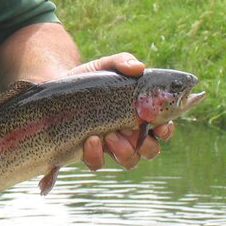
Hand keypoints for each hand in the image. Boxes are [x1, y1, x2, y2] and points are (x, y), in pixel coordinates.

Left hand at [68, 52, 174, 170]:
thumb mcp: (105, 66)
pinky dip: (96, 156)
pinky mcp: (89, 152)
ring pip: (129, 161)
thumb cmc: (90, 79)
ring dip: (124, 151)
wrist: (58, 88)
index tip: (161, 125)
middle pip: (151, 150)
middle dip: (146, 145)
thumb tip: (138, 67)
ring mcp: (110, 145)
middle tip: (130, 130)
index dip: (166, 130)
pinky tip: (91, 140)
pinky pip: (98, 164)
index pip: (163, 128)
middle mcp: (130, 134)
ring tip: (109, 135)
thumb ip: (122, 62)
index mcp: (140, 115)